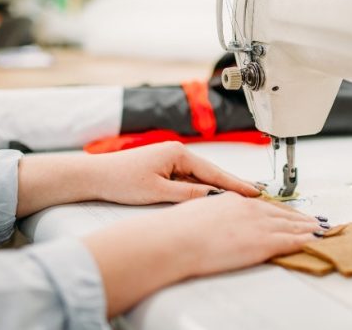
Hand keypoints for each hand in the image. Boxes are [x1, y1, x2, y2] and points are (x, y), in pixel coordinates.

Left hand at [88, 141, 259, 204]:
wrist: (95, 176)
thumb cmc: (121, 180)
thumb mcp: (158, 192)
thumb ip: (188, 194)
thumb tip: (214, 197)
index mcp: (178, 153)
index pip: (214, 172)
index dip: (236, 184)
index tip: (256, 192)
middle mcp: (178, 152)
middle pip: (211, 173)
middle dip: (232, 185)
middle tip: (256, 196)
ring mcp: (171, 159)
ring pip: (201, 177)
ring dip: (217, 188)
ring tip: (240, 200)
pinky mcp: (165, 167)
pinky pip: (189, 179)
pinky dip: (201, 189)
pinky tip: (212, 198)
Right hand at [159, 192, 321, 276]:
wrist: (177, 239)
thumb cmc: (179, 229)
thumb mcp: (199, 212)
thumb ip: (215, 214)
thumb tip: (217, 222)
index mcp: (234, 200)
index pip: (264, 205)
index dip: (279, 210)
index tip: (288, 213)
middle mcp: (250, 209)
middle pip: (282, 213)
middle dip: (300, 217)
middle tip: (313, 220)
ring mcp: (259, 225)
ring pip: (292, 225)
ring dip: (308, 227)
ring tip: (320, 229)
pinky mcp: (263, 242)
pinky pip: (292, 241)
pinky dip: (306, 240)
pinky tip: (314, 241)